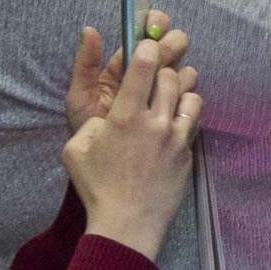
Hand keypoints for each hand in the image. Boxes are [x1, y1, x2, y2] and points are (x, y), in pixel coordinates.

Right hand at [63, 17, 204, 253]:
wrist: (128, 224)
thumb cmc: (97, 188)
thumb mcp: (76, 149)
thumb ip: (91, 123)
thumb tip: (104, 115)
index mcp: (125, 116)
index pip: (143, 66)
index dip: (147, 49)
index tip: (147, 45)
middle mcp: (155, 121)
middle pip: (171, 76)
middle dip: (163, 70)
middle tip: (154, 75)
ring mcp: (176, 137)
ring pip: (191, 94)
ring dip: (180, 89)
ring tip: (169, 96)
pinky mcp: (188, 153)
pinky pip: (194, 120)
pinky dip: (187, 113)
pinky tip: (175, 121)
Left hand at [65, 11, 193, 129]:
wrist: (106, 169)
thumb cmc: (89, 130)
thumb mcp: (81, 97)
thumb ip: (85, 64)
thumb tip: (89, 29)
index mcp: (124, 66)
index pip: (144, 36)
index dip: (154, 24)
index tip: (155, 26)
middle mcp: (148, 77)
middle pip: (172, 48)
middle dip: (173, 44)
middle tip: (169, 48)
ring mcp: (166, 97)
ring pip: (185, 73)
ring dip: (180, 73)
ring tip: (168, 82)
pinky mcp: (179, 117)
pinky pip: (192, 101)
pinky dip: (187, 97)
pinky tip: (176, 102)